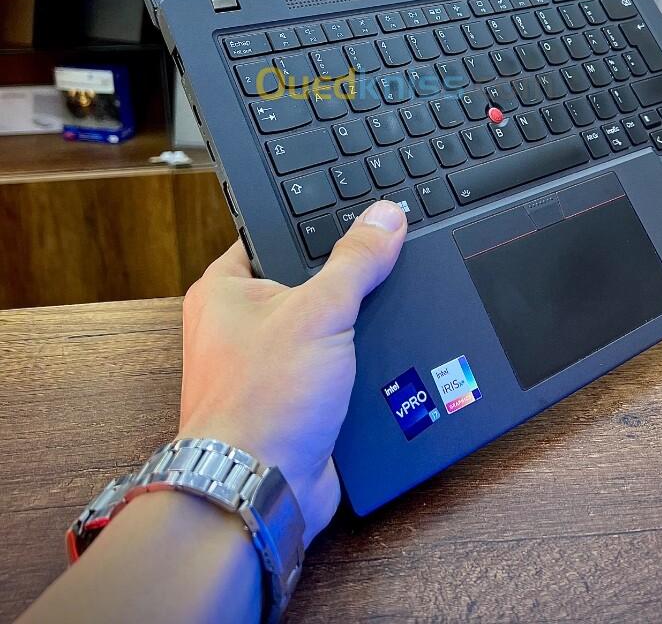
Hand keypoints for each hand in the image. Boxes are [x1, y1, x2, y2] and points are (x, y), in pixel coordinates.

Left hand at [178, 200, 406, 544]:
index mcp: (224, 290)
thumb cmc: (260, 401)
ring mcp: (267, 365)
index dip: (314, 227)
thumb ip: (355, 260)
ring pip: (327, 329)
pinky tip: (388, 359)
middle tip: (383, 267)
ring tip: (390, 312)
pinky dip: (360, 367)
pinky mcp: (294, 401)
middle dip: (346, 285)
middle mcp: (239, 326)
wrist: (262, 490)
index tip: (358, 218)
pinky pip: (336, 369)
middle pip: (307, 283)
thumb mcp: (319, 311)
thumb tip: (384, 216)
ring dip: (357, 330)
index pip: (271, 236)